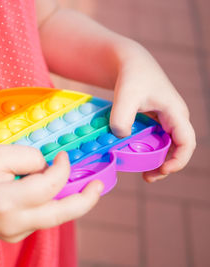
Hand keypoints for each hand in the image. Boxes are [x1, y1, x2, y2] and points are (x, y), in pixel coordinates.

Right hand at [0, 145, 102, 241]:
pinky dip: (50, 206)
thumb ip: (28, 157)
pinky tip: (47, 194)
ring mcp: (15, 234)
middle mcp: (14, 223)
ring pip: (53, 218)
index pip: (48, 186)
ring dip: (68, 201)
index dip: (62, 168)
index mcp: (7, 201)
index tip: (63, 156)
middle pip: (61, 214)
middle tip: (99, 185)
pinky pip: (41, 220)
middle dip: (86, 200)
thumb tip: (50, 167)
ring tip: (80, 186)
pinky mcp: (15, 237)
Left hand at [110, 42, 195, 181]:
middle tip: (148, 178)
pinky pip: (156, 139)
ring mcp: (165, 119)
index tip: (163, 170)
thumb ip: (122, 116)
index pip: (186, 142)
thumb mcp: (125, 95)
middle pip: (178, 148)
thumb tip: (120, 136)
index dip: (178, 160)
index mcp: (174, 112)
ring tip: (144, 174)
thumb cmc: (131, 76)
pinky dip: (148, 150)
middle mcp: (174, 117)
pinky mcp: (154, 119)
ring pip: (167, 145)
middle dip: (166, 165)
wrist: (128, 62)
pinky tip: (134, 155)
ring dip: (158, 160)